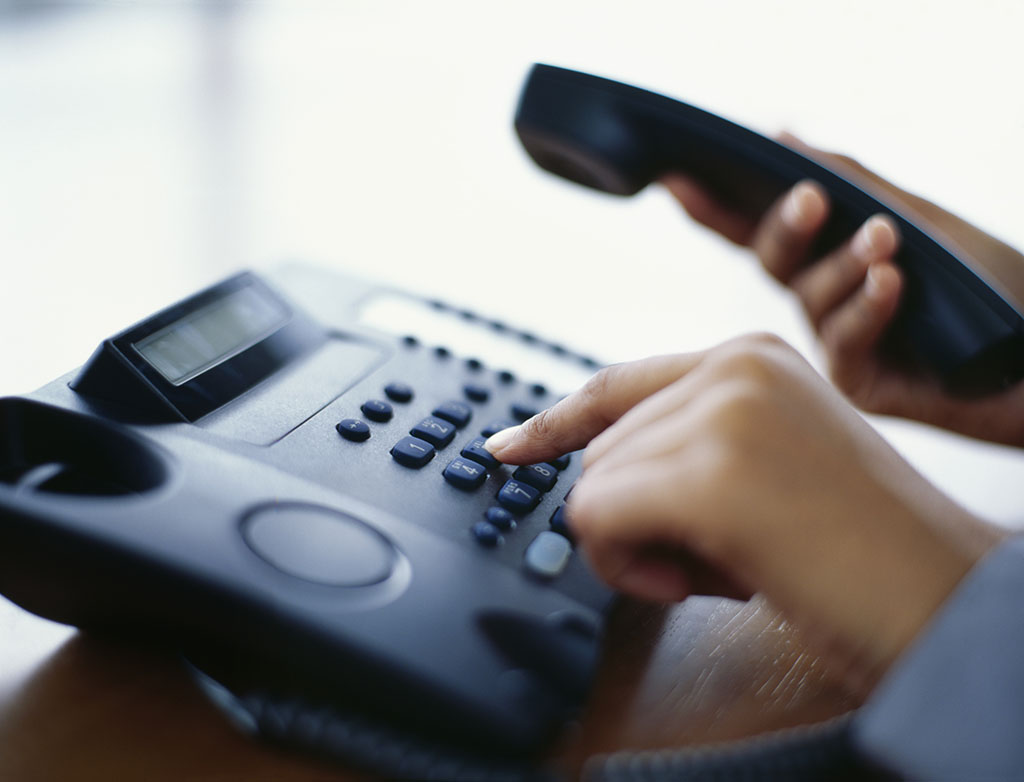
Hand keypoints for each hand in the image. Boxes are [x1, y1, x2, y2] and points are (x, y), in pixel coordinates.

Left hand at [486, 334, 1005, 693]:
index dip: (555, 421)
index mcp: (752, 358)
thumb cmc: (866, 550)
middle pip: (601, 450)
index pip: (617, 386)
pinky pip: (595, 518)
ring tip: (728, 563)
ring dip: (641, 547)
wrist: (949, 596)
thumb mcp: (776, 465)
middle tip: (715, 554)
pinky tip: (700, 580)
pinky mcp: (708, 472)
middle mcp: (732, 368)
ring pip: (592, 485)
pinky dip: (630, 567)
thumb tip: (599, 470)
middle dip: (637, 518)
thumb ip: (694, 445)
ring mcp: (721, 413)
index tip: (512, 447)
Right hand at [662, 136, 1023, 446]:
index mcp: (828, 255)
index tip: (677, 179)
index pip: (757, 228)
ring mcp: (836, 341)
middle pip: (774, 260)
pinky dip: (867, 305)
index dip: (714, 207)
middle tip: (810, 200)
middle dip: (786, 228)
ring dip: (844, 264)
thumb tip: (784, 136)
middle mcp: (822, 296)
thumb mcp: (919, 214)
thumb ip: (853, 178)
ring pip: (810, 297)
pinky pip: (845, 339)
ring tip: (885, 237)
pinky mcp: (857, 381)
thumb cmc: (987, 279)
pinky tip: (891, 281)